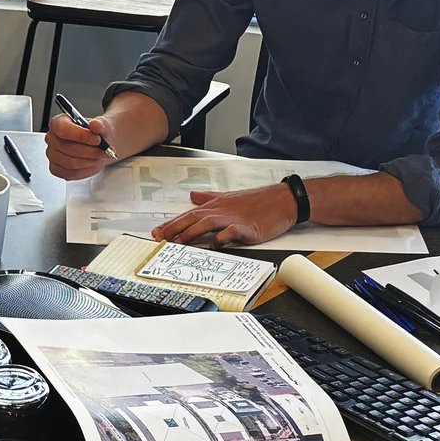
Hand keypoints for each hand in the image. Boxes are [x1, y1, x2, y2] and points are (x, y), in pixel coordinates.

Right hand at [45, 110, 118, 179]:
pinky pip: (70, 174)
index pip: (63, 129)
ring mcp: (52, 155)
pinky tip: (92, 164)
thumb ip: (99, 125)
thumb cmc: (94, 134)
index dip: (81, 136)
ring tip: (99, 157)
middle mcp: (52, 138)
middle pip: (68, 148)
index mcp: (58, 122)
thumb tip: (96, 125)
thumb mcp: (101, 126)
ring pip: (71, 163)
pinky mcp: (56, 169)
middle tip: (103, 151)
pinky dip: (85, 171)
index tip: (97, 139)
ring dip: (89, 162)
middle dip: (90, 151)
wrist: (97, 145)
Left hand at [152, 183, 298, 247]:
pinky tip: (215, 244)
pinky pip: (232, 232)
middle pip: (193, 218)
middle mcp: (222, 210)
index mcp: (216, 204)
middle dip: (174, 229)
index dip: (171, 223)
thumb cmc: (258, 200)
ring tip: (177, 243)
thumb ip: (209, 197)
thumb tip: (193, 196)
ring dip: (191, 233)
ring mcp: (234, 218)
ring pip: (207, 224)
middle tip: (159, 239)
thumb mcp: (229, 196)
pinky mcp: (248, 227)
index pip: (188, 214)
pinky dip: (222, 238)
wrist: (283, 200)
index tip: (156, 232)